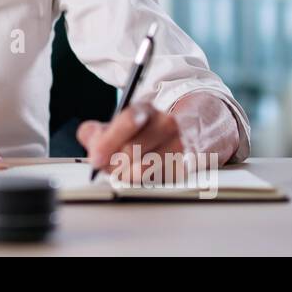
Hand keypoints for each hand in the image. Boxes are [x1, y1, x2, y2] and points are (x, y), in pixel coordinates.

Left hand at [76, 93, 237, 182]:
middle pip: (131, 151)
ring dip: (129, 175)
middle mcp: (166, 124)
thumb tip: (90, 140)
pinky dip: (148, 181)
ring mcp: (181, 145)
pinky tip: (148, 173)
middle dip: (114, 163)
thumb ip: (98, 131)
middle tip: (109, 167)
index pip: (127, 120)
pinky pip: (159, 181)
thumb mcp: (124, 124)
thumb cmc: (153, 130)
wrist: (201, 128)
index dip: (107, 142)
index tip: (96, 158)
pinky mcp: (191, 166)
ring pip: (144, 170)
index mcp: (145, 110)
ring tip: (128, 170)